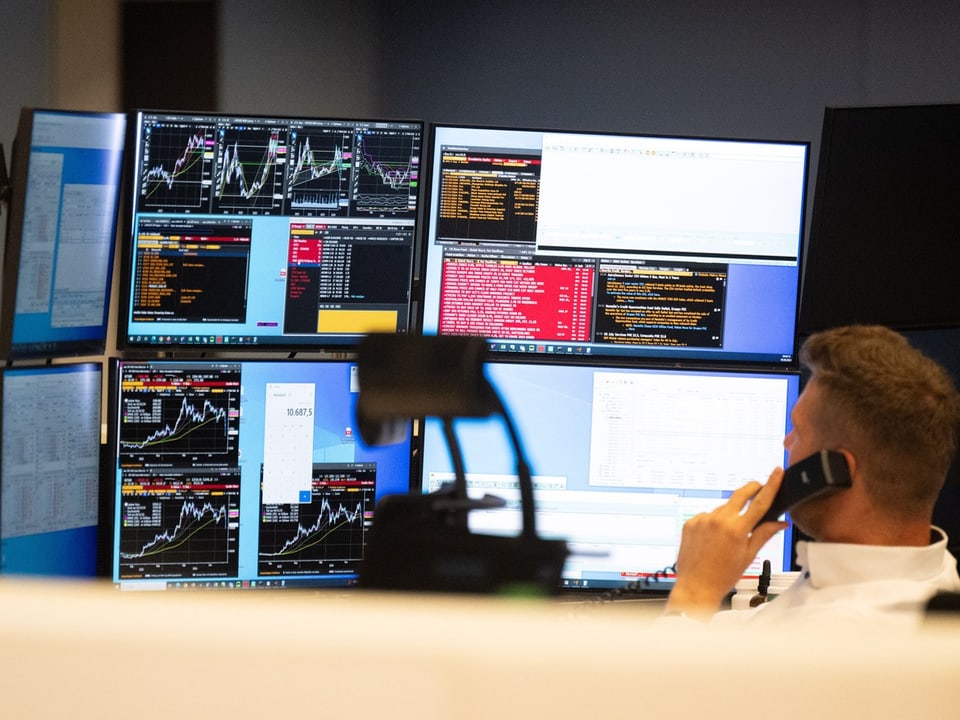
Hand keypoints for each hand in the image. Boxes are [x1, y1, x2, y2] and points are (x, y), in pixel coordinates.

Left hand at [664, 468, 788, 617]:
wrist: (696, 586)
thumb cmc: (723, 576)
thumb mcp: (748, 555)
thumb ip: (764, 534)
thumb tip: (780, 523)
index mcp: (737, 529)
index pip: (760, 502)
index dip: (771, 484)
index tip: (776, 472)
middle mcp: (718, 520)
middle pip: (740, 494)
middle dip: (752, 488)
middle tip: (759, 488)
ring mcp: (702, 519)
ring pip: (723, 508)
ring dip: (729, 514)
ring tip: (727, 536)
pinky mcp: (690, 521)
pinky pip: (707, 515)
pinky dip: (713, 522)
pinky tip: (712, 538)